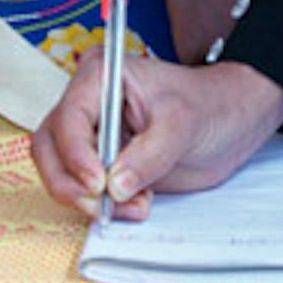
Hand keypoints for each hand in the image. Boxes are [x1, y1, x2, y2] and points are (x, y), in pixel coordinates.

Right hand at [29, 53, 282, 219]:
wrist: (232, 123)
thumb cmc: (210, 106)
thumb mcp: (184, 124)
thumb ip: (150, 154)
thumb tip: (115, 186)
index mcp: (101, 77)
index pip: (68, 117)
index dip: (76, 153)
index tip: (98, 183)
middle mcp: (88, 104)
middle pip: (49, 147)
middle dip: (70, 182)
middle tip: (101, 206)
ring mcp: (92, 135)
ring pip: (61, 172)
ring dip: (88, 199)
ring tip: (136, 206)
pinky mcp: (103, 163)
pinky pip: (84, 190)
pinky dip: (105, 205)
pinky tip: (138, 204)